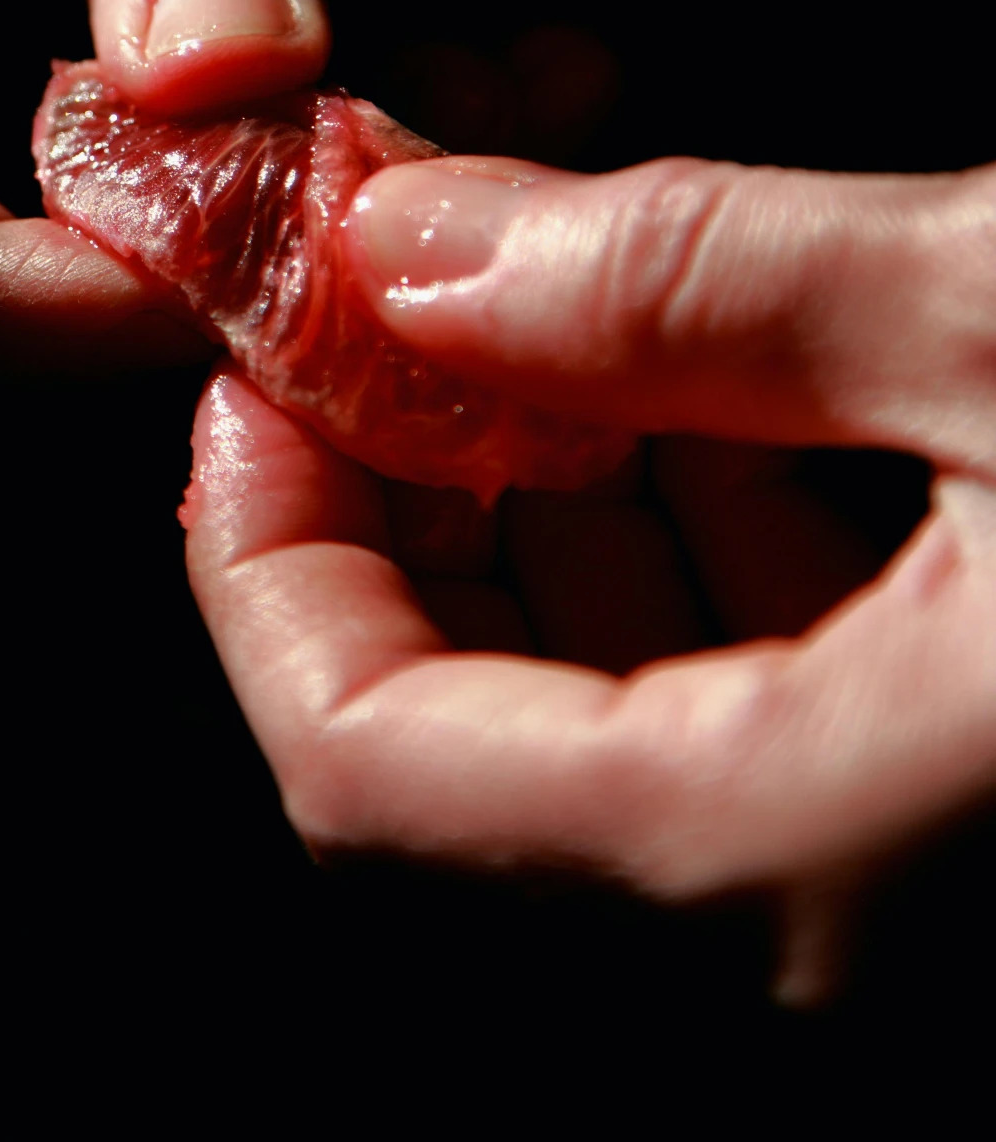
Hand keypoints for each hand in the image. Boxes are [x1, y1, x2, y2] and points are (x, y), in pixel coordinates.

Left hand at [184, 149, 995, 1004]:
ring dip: (571, 521)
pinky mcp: (970, 826)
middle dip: (420, 505)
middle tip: (414, 313)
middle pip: (472, 747)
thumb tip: (416, 238)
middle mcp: (827, 947)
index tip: (260, 368)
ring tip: (578, 321)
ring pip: (626, 739)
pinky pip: (773, 742)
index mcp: (785, 863)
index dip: (265, 549)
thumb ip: (699, 280)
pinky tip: (746, 412)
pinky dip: (718, 573)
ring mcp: (906, 897)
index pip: (358, 762)